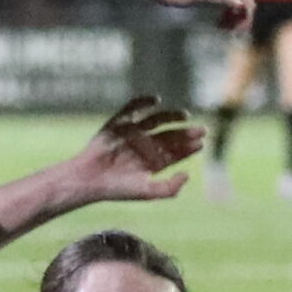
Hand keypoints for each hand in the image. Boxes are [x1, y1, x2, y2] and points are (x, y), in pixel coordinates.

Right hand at [67, 97, 203, 201]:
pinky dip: (142, 102)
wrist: (89, 180)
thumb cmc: (117, 189)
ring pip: (155, 121)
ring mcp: (131, 134)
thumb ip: (170, 188)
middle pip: (169, 136)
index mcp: (152, 163)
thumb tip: (188, 175)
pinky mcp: (117, 124)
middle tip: (201, 129)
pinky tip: (155, 100)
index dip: (189, 148)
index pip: (176, 153)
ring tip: (185, 115)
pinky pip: (131, 110)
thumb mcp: (148, 192)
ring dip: (170, 116)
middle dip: (185, 133)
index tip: (202, 143)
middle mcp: (144, 147)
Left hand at [153, 0, 254, 30]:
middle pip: (245, 2)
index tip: (236, 33)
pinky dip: (228, 16)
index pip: (246, 0)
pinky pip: (228, 5)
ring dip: (236, 18)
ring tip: (225, 31)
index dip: (246, 17)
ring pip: (238, 5)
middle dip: (242, 18)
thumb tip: (240, 4)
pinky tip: (220, 25)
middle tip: (231, 34)